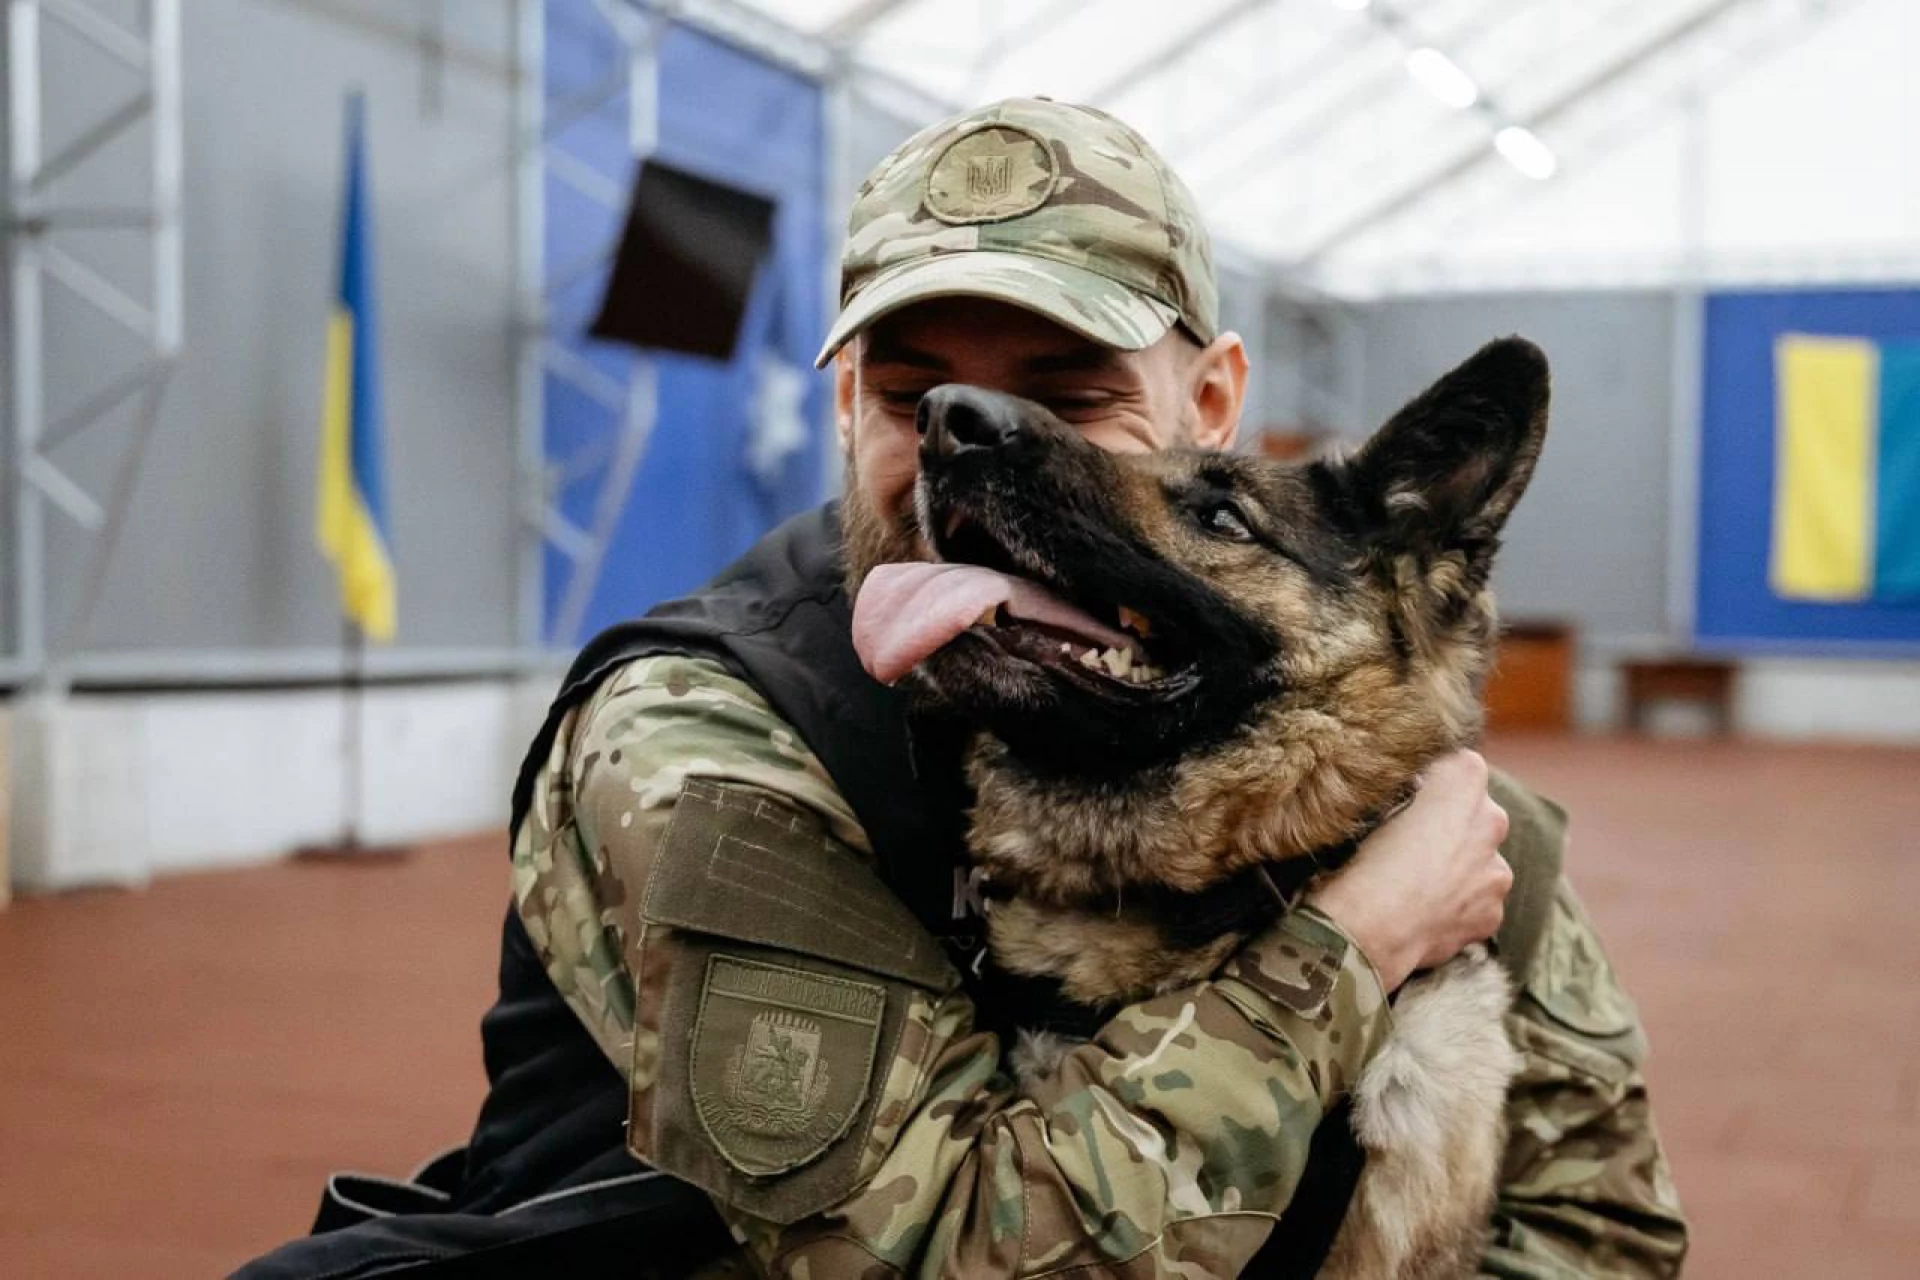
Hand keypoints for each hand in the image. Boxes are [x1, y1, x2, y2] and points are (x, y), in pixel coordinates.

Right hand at [1303, 750, 1511, 991]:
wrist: (1368, 931)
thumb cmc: (1361, 862)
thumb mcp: (1373, 802)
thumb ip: (1408, 789)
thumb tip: (1412, 793)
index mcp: (1464, 780)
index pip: (1459, 765)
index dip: (1434, 783)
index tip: (1412, 798)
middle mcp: (1491, 821)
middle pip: (1477, 813)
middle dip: (1451, 825)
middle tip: (1411, 844)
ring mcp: (1496, 871)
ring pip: (1481, 861)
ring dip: (1459, 867)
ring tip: (1417, 884)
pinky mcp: (1492, 913)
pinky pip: (1477, 901)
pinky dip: (1457, 905)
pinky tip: (1425, 911)